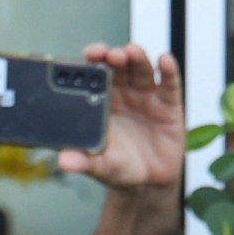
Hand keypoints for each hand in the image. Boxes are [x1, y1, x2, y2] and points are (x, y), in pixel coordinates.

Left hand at [57, 44, 184, 192]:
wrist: (148, 181)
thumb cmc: (119, 167)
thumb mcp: (99, 166)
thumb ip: (82, 161)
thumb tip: (64, 161)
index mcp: (101, 100)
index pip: (95, 73)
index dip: (93, 60)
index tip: (90, 54)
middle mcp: (123, 92)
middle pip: (119, 65)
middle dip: (114, 55)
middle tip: (110, 55)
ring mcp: (146, 95)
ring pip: (141, 68)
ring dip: (137, 57)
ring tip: (131, 53)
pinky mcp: (168, 103)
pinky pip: (169, 82)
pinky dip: (168, 70)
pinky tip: (164, 61)